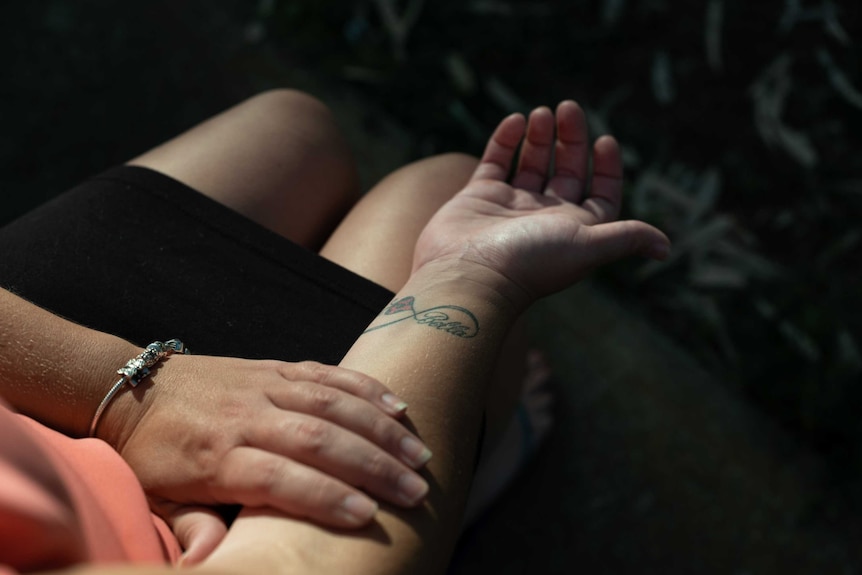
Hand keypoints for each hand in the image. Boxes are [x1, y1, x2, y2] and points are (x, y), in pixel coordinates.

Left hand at [100, 356, 431, 561]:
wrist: (133, 388)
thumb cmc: (151, 454)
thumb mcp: (154, 499)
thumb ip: (190, 527)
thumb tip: (210, 562)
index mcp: (216, 457)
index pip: (279, 478)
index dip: (325, 497)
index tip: (368, 517)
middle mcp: (246, 416)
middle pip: (317, 439)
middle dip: (372, 466)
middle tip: (415, 492)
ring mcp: (263, 386)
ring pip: (330, 403)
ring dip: (380, 429)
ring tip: (419, 455)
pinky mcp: (274, 367)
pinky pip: (325, 372)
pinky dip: (364, 388)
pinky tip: (399, 406)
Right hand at [413, 101, 669, 308]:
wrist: (469, 275)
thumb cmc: (531, 261)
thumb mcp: (588, 245)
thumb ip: (625, 237)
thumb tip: (666, 248)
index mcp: (574, 229)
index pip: (600, 195)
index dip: (607, 169)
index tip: (605, 140)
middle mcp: (543, 217)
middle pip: (566, 172)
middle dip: (571, 140)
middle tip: (568, 108)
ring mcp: (509, 206)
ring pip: (531, 164)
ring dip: (539, 137)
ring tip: (542, 112)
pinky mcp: (478, 197)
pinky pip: (495, 162)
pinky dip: (505, 141)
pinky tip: (516, 120)